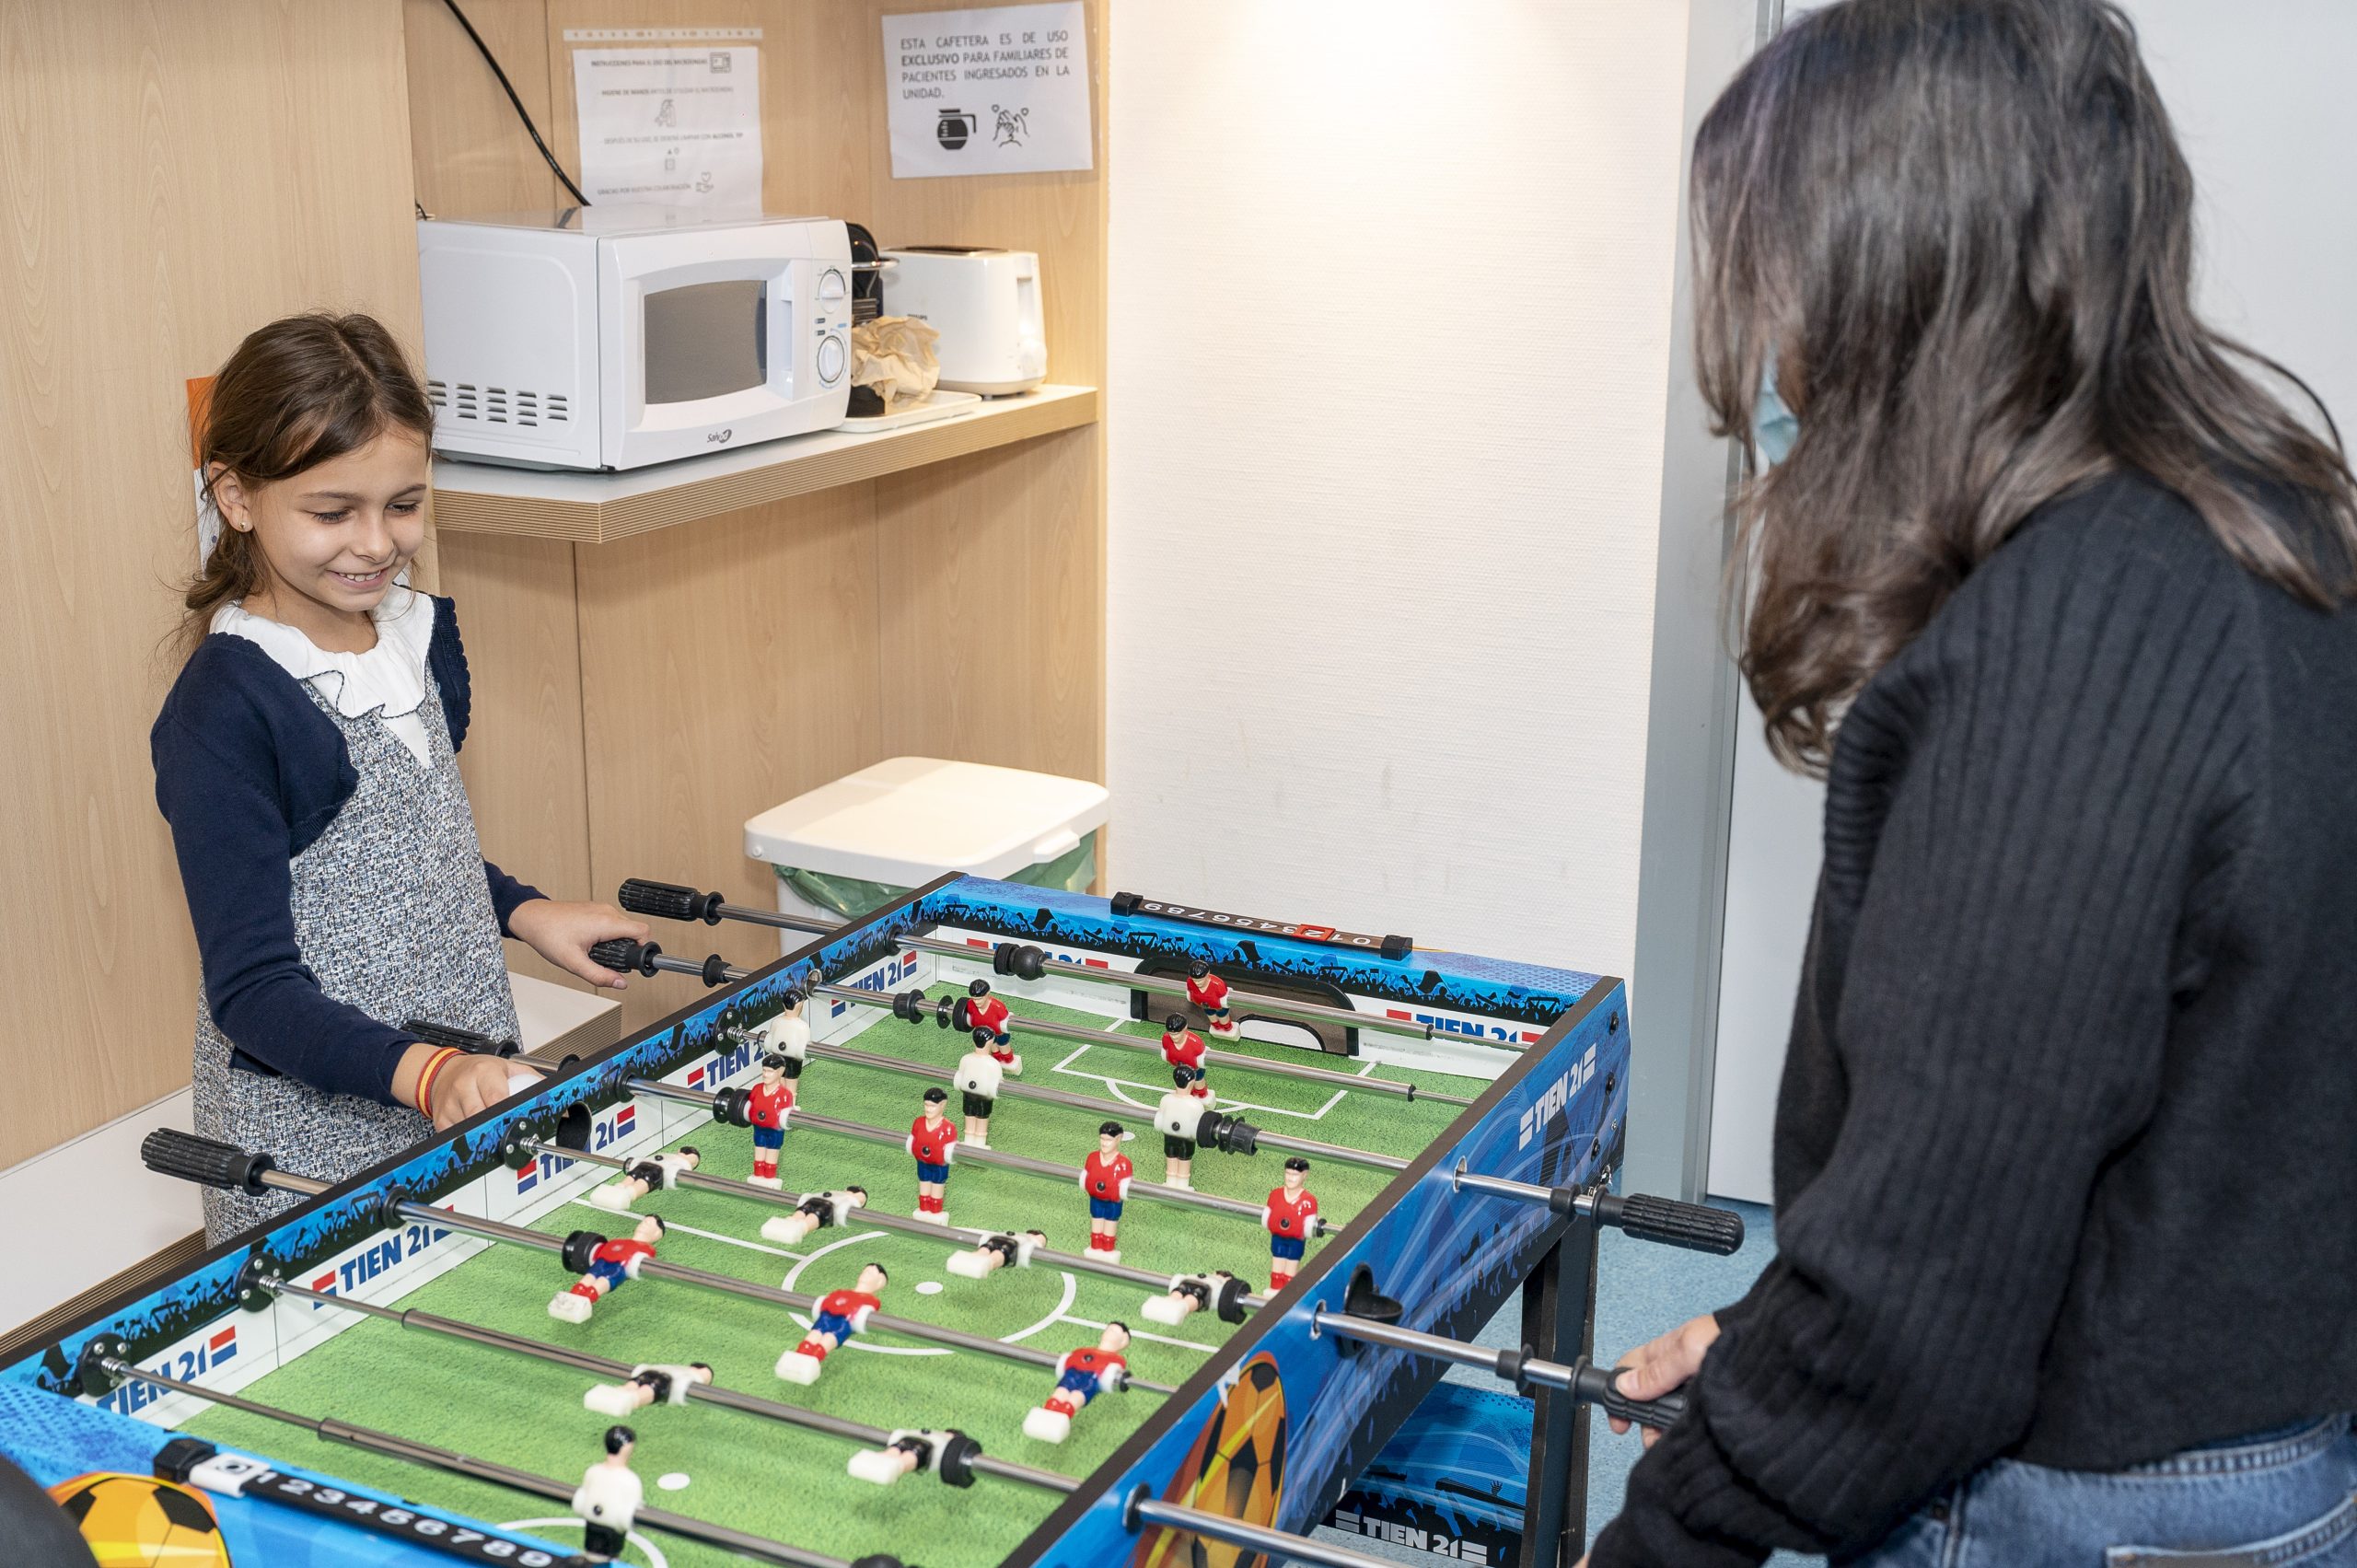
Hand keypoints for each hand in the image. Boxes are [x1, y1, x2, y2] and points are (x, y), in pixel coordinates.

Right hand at [395, 1045, 541, 1129]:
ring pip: (470, 1129)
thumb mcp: (508, 1068)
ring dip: (485, 1135)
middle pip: (481, 1115)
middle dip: (497, 1127)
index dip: (508, 1112)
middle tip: (511, 1134)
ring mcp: (450, 1104)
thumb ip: (532, 1079)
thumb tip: (556, 1095)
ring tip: (496, 1134)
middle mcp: (463, 1086)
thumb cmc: (479, 1071)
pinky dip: (470, 1138)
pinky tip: (478, 1134)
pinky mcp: (441, 1119)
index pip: (496, 1096)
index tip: (518, 1121)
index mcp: (483, 1071)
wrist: (444, 1072)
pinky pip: (458, 1136)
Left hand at [508, 899, 649, 989]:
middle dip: (625, 949)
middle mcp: (606, 911)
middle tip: (607, 961)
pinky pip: (610, 923)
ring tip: (594, 952)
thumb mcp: (573, 962)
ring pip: (621, 927)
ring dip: (615, 942)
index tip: (633, 961)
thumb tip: (620, 983)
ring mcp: (600, 908)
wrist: (531, 918)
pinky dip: (606, 935)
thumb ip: (599, 975)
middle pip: (633, 931)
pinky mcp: (594, 909)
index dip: (643, 948)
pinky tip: (588, 943)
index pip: (643, 931)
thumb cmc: (548, 935)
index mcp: (606, 922)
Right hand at [1609, 1313, 1719, 1447]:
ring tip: (1676, 1443)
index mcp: (1665, 1352)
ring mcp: (1695, 1388)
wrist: (1776, 1349)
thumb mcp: (1688, 1352)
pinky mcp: (1712, 1402)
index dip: (1619, 1395)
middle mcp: (1677, 1371)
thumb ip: (1657, 1372)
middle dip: (1646, 1422)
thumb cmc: (1732, 1340)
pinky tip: (1693, 1439)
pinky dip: (1688, 1431)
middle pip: (1648, 1400)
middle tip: (1653, 1442)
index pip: (1629, 1371)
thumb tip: (1624, 1387)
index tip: (1620, 1422)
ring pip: (1669, 1413)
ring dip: (1667, 1430)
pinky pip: (1692, 1420)